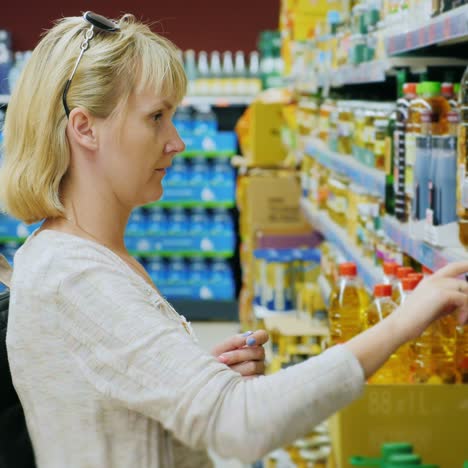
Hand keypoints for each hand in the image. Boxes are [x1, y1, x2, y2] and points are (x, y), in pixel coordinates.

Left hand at [211, 330, 268, 378]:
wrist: (209, 377)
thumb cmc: (216, 360)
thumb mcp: (221, 348)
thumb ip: (235, 340)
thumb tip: (248, 338)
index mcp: (252, 343)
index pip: (263, 336)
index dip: (258, 337)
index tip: (248, 341)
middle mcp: (258, 356)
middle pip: (258, 352)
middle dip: (238, 355)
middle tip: (221, 359)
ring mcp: (259, 369)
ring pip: (253, 366)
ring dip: (235, 368)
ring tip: (223, 370)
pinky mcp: (255, 383)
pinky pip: (251, 379)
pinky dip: (238, 378)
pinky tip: (229, 378)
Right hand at [346, 261, 467, 379]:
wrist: (399, 325)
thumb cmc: (414, 320)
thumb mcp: (434, 307)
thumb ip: (448, 302)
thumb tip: (464, 302)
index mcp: (430, 281)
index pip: (453, 267)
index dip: (465, 265)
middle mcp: (433, 279)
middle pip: (463, 280)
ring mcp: (437, 285)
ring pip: (466, 288)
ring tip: (463, 320)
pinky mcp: (441, 294)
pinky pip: (464, 299)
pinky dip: (466, 311)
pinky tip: (460, 322)